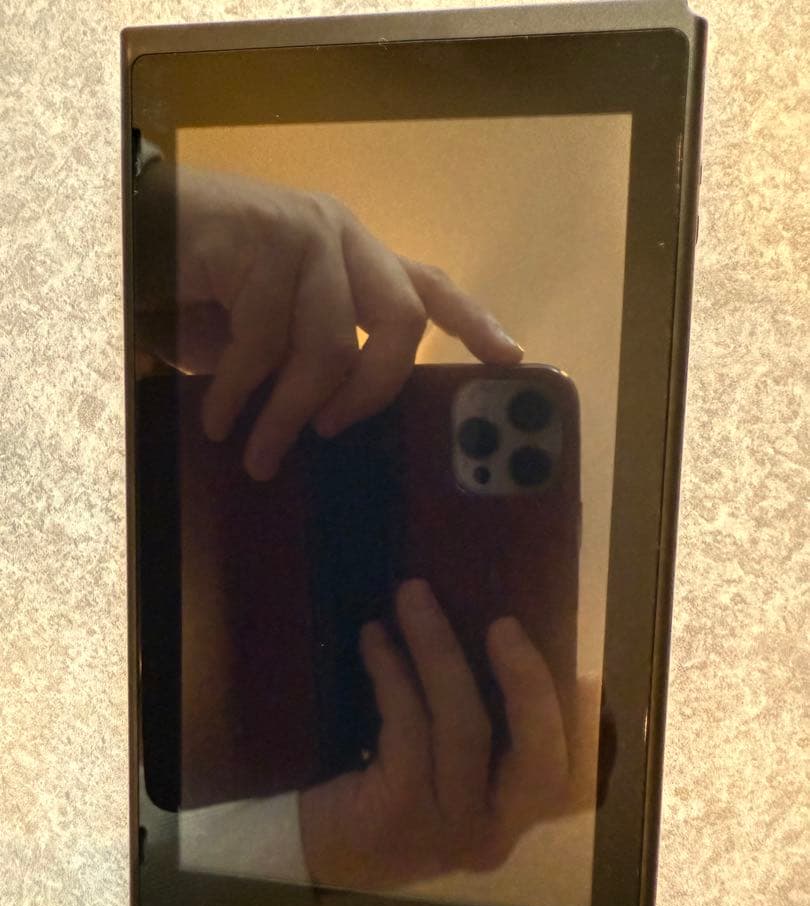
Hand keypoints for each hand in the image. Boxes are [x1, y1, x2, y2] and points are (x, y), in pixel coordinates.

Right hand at [135, 163, 522, 479]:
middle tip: (334, 433)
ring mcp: (307, 233)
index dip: (476, 325)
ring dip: (288, 414)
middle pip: (403, 323)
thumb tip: (341, 422)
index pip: (432, 286)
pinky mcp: (263, 238)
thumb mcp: (271, 336)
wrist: (130, 237)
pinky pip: (265, 342)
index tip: (510, 361)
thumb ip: (314, 361)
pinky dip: (240, 396)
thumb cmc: (204, 291)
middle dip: (372, 392)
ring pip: (330, 346)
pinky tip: (222, 421)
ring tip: (260, 453)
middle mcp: (343, 237)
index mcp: (357, 258)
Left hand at [299, 580, 569, 890]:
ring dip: (438, 650)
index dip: (571, 718)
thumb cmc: (372, 795)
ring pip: (464, 725)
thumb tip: (495, 642)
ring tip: (413, 597)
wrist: (298, 848)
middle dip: (527, 684)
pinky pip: (409, 724)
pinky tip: (373, 639)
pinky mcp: (399, 810)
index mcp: (505, 820)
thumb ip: (470, 730)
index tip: (572, 666)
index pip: (561, 774)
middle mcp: (489, 834)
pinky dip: (393, 672)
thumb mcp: (434, 770)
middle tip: (503, 623)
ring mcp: (447, 829)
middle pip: (537, 757)